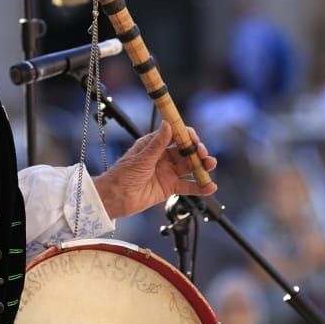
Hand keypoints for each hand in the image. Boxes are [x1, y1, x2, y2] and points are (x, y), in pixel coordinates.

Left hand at [92, 123, 216, 220]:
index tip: (195, 140)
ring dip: (202, 166)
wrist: (114, 199)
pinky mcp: (169, 187)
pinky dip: (199, 187)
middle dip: (198, 151)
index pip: (176, 135)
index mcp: (155, 145)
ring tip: (210, 166)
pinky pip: (188, 186)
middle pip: (187, 151)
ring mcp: (168, 172)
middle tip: (204, 155)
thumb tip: (168, 124)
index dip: (188, 136)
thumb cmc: (122, 176)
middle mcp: (163, 157)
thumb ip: (158, 144)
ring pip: (190, 167)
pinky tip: (210, 187)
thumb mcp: (141, 158)